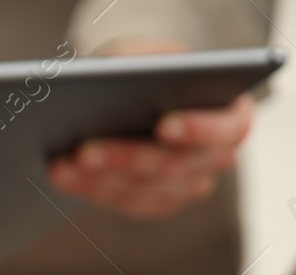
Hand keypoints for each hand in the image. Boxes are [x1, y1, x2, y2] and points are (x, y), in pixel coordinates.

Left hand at [47, 40, 252, 219]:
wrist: (145, 94)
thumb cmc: (153, 69)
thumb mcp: (153, 51)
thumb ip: (148, 58)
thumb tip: (122, 73)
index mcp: (233, 117)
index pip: (227, 130)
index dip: (197, 129)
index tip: (163, 125)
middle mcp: (217, 159)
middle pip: (174, 167)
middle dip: (126, 157)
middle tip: (85, 148)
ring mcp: (188, 187)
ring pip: (144, 191)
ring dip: (98, 178)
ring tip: (62, 163)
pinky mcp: (157, 202)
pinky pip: (124, 202)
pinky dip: (90, 188)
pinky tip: (62, 174)